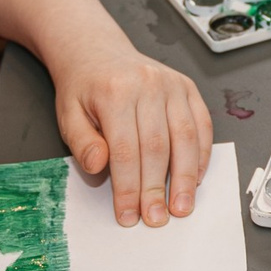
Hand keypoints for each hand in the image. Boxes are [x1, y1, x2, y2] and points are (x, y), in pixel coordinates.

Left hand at [47, 41, 213, 227]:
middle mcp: (147, 85)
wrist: (97, 51)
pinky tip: (196, 179)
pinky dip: (202, 155)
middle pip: (157, 148)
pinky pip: (202, 125)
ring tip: (182, 207)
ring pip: (185, 138)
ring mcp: (172, 85)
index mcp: (115, 92)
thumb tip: (98, 166)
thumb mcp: (68, 114)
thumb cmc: (83, 87)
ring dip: (186, 178)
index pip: (124, 150)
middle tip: (157, 218)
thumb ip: (82, 142)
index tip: (129, 215)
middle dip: (157, 189)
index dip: (129, 188)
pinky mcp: (187, 88)